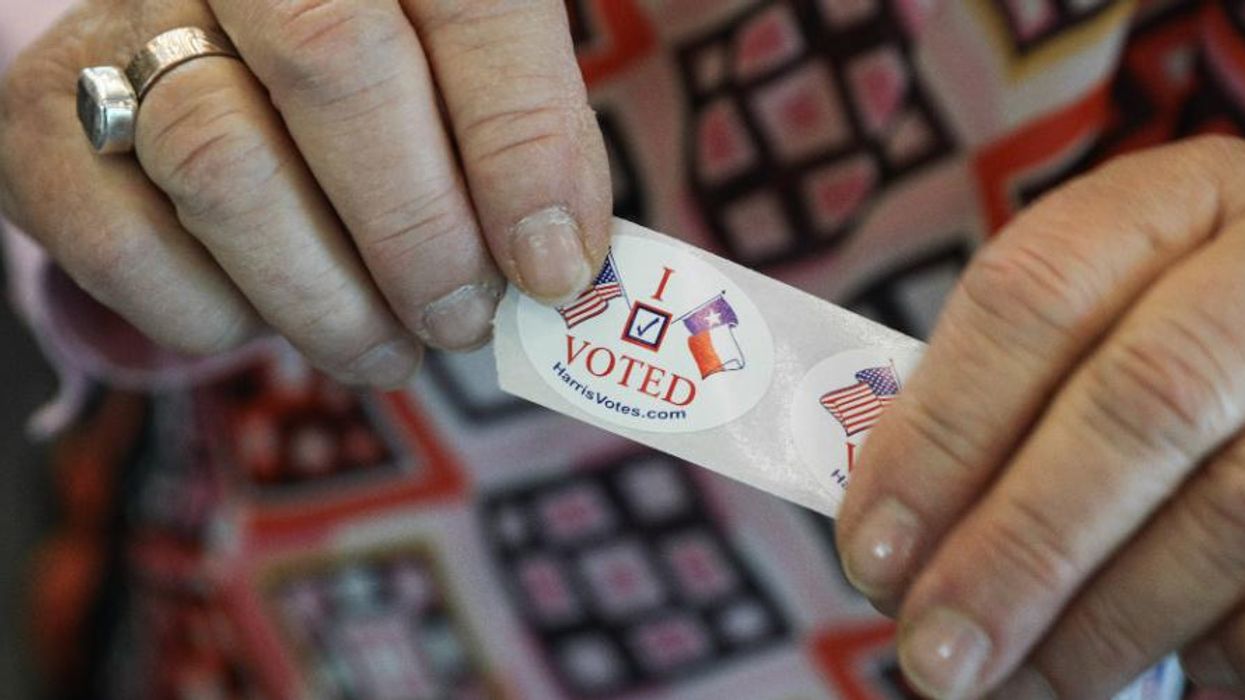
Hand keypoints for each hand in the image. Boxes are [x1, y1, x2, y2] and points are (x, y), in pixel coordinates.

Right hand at [0, 0, 609, 385]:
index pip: (468, 2)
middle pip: (333, 65)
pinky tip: (264, 321)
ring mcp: (131, 24)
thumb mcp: (472, 74)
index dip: (519, 141)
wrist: (219, 57)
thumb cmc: (386, 76)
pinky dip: (213, 317)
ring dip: (327, 299)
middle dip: (418, 233)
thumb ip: (530, 136)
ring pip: (224, 164)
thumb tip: (562, 261)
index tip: (553, 265)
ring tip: (388, 349)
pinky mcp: (51, 119)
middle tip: (466, 321)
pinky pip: (125, 240)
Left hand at [836, 136, 1244, 698]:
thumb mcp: (1097, 318)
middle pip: (1136, 404)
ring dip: (1101, 624)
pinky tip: (1135, 664)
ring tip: (1011, 683)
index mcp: (1173, 203)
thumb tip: (899, 541)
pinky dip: (1203, 639)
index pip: (1031, 296)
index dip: (938, 431)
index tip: (871, 549)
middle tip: (932, 654)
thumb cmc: (1167, 335)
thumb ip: (1007, 398)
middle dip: (1016, 549)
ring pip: (1226, 508)